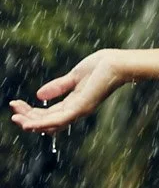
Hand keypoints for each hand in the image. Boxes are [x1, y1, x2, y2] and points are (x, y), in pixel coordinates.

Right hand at [9, 50, 124, 132]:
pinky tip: (28, 122)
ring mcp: (79, 111)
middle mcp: (75, 111)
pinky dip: (43, 123)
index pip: (48, 114)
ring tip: (15, 119)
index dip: (31, 112)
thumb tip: (39, 95)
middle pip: (47, 122)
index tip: (15, 104)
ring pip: (50, 124)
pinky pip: (59, 120)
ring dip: (31, 123)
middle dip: (28, 119)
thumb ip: (58, 86)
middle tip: (12, 113)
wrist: (118, 62)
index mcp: (73, 103)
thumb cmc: (102, 67)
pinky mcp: (81, 108)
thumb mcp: (74, 77)